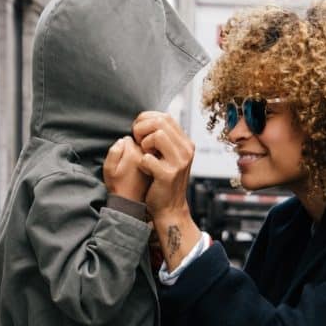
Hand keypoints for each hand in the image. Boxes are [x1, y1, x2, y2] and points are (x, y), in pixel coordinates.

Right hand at [103, 136, 150, 202]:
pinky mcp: (158, 167)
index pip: (128, 139)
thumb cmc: (118, 186)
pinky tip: (144, 172)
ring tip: (135, 169)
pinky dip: (149, 162)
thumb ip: (114, 151)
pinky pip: (152, 158)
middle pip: (139, 143)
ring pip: (147, 150)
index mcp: (133, 153)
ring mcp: (154, 160)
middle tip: (128, 165)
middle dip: (133, 149)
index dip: (123, 147)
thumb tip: (124, 140)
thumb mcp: (109, 169)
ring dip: (141, 155)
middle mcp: (146, 155)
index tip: (121, 159)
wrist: (131, 203)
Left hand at [133, 111, 200, 269]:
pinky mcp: (168, 175)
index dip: (146, 120)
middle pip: (161, 122)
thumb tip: (149, 119)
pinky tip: (146, 170)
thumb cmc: (163, 180)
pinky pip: (147, 158)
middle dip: (142, 129)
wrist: (170, 208)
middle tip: (138, 143)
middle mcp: (186, 150)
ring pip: (157, 135)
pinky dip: (142, 163)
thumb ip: (164, 138)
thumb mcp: (169, 156)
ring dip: (143, 144)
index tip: (139, 133)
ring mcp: (179, 162)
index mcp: (186, 143)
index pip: (165, 117)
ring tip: (144, 155)